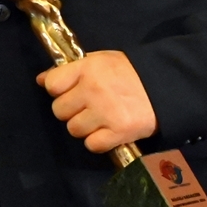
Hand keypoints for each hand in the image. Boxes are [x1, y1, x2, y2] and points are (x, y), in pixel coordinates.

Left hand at [37, 50, 156, 152]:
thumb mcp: (99, 61)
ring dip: (84, 127)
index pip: (53, 85)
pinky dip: (98, 141)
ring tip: (99, 119)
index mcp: (87, 68)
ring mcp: (106, 112)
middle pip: (59, 111)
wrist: (165, 87)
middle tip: (86, 107)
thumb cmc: (128, 72)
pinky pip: (92, 145)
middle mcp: (93, 90)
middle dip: (70, 111)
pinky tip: (107, 131)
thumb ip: (70, 70)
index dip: (58, 90)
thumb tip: (41, 80)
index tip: (70, 92)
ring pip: (74, 129)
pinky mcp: (119, 132)